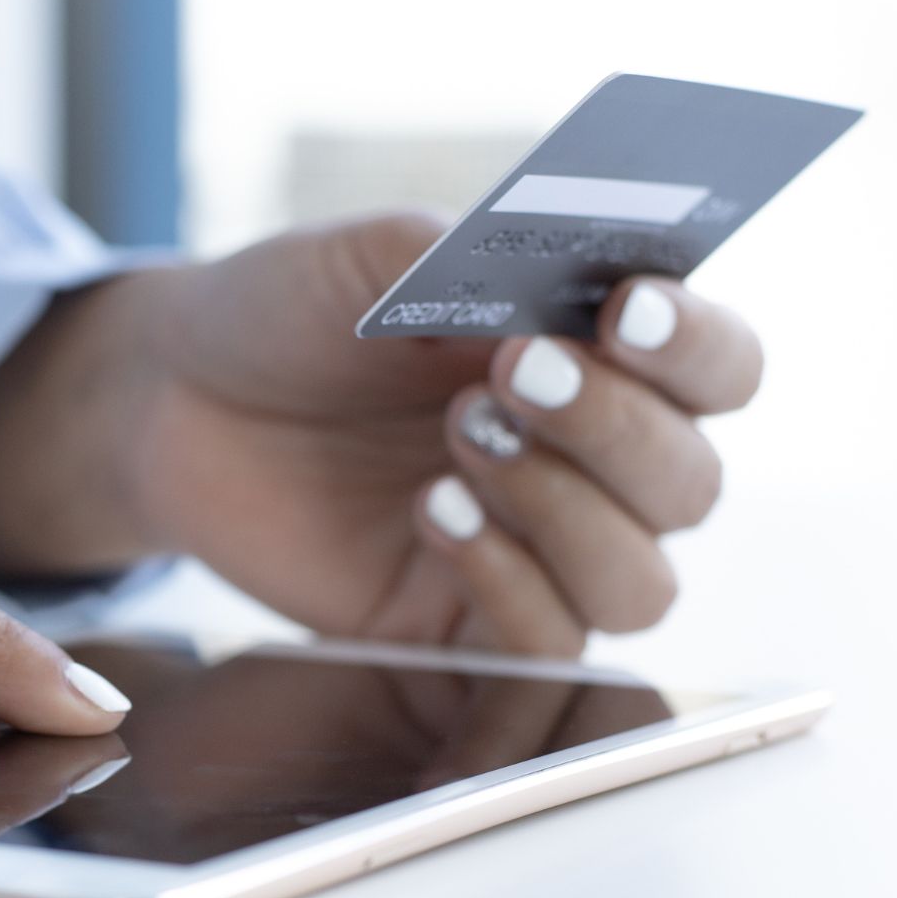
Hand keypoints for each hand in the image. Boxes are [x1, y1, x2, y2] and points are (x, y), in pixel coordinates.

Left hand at [0, 214, 762, 655]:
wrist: (176, 395)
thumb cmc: (292, 311)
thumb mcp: (374, 256)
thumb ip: (475, 255)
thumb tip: (564, 282)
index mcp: (599, 354)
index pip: (721, 368)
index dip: (699, 346)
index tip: (631, 307)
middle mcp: (591, 461)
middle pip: (692, 483)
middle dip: (615, 426)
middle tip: (510, 371)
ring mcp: (535, 550)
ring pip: (640, 582)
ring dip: (566, 512)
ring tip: (459, 436)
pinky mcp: (464, 624)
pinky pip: (546, 642)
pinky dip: (508, 578)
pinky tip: (435, 511)